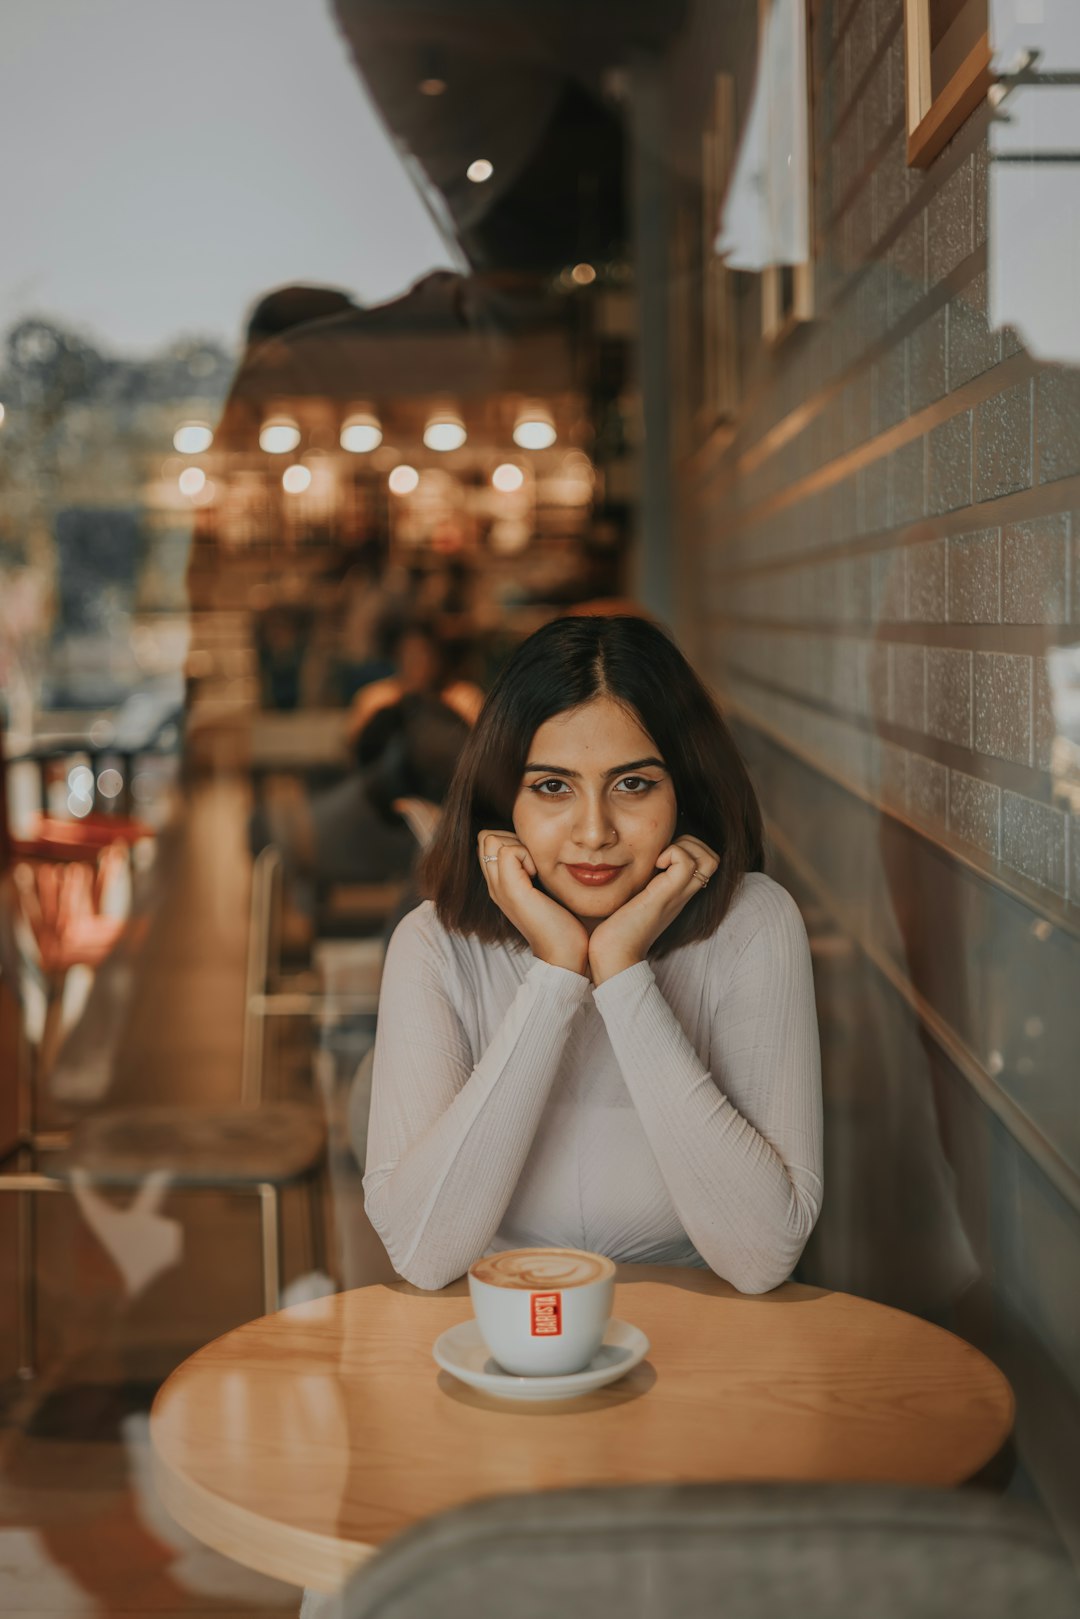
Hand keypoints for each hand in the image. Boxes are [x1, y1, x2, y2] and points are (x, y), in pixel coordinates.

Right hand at [477, 830, 589, 975]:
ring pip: (491, 839)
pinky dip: (526, 855)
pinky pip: (508, 851)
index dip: (509, 839)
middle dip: (511, 838)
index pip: (487, 843)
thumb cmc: (561, 923)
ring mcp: (499, 888)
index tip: (532, 860)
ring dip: (518, 845)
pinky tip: (536, 876)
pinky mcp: (511, 891)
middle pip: (485, 837)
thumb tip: (538, 849)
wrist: (564, 953)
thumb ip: (533, 871)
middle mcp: (494, 885)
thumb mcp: (542, 890)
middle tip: (533, 862)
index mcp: (499, 884)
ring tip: (534, 870)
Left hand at [588, 836, 718, 985]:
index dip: (689, 847)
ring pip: (709, 858)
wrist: (613, 955)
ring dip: (684, 847)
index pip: (705, 862)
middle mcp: (683, 893)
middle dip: (691, 843)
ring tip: (659, 860)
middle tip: (662, 854)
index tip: (660, 854)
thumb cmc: (614, 929)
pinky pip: (686, 863)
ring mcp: (677, 895)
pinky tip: (653, 866)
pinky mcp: (666, 896)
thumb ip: (639, 882)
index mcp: (677, 893)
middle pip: (713, 858)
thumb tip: (624, 861)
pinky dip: (672, 854)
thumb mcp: (632, 898)